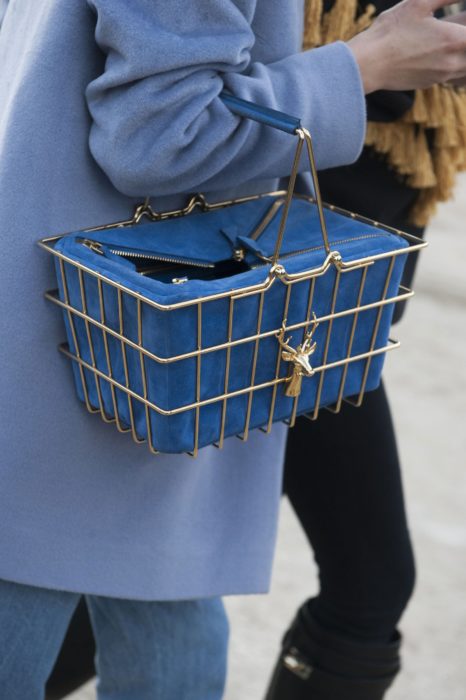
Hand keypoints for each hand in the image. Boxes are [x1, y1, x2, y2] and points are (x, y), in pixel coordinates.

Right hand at [348, 0, 465, 92]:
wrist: (367, 65)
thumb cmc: (390, 32)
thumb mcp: (419, 3)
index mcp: (455, 40)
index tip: (463, 20)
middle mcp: (453, 62)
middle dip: (465, 42)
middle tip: (458, 30)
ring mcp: (441, 76)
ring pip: (465, 70)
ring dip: (463, 55)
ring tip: (455, 42)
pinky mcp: (429, 83)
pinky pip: (452, 76)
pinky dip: (455, 65)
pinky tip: (443, 54)